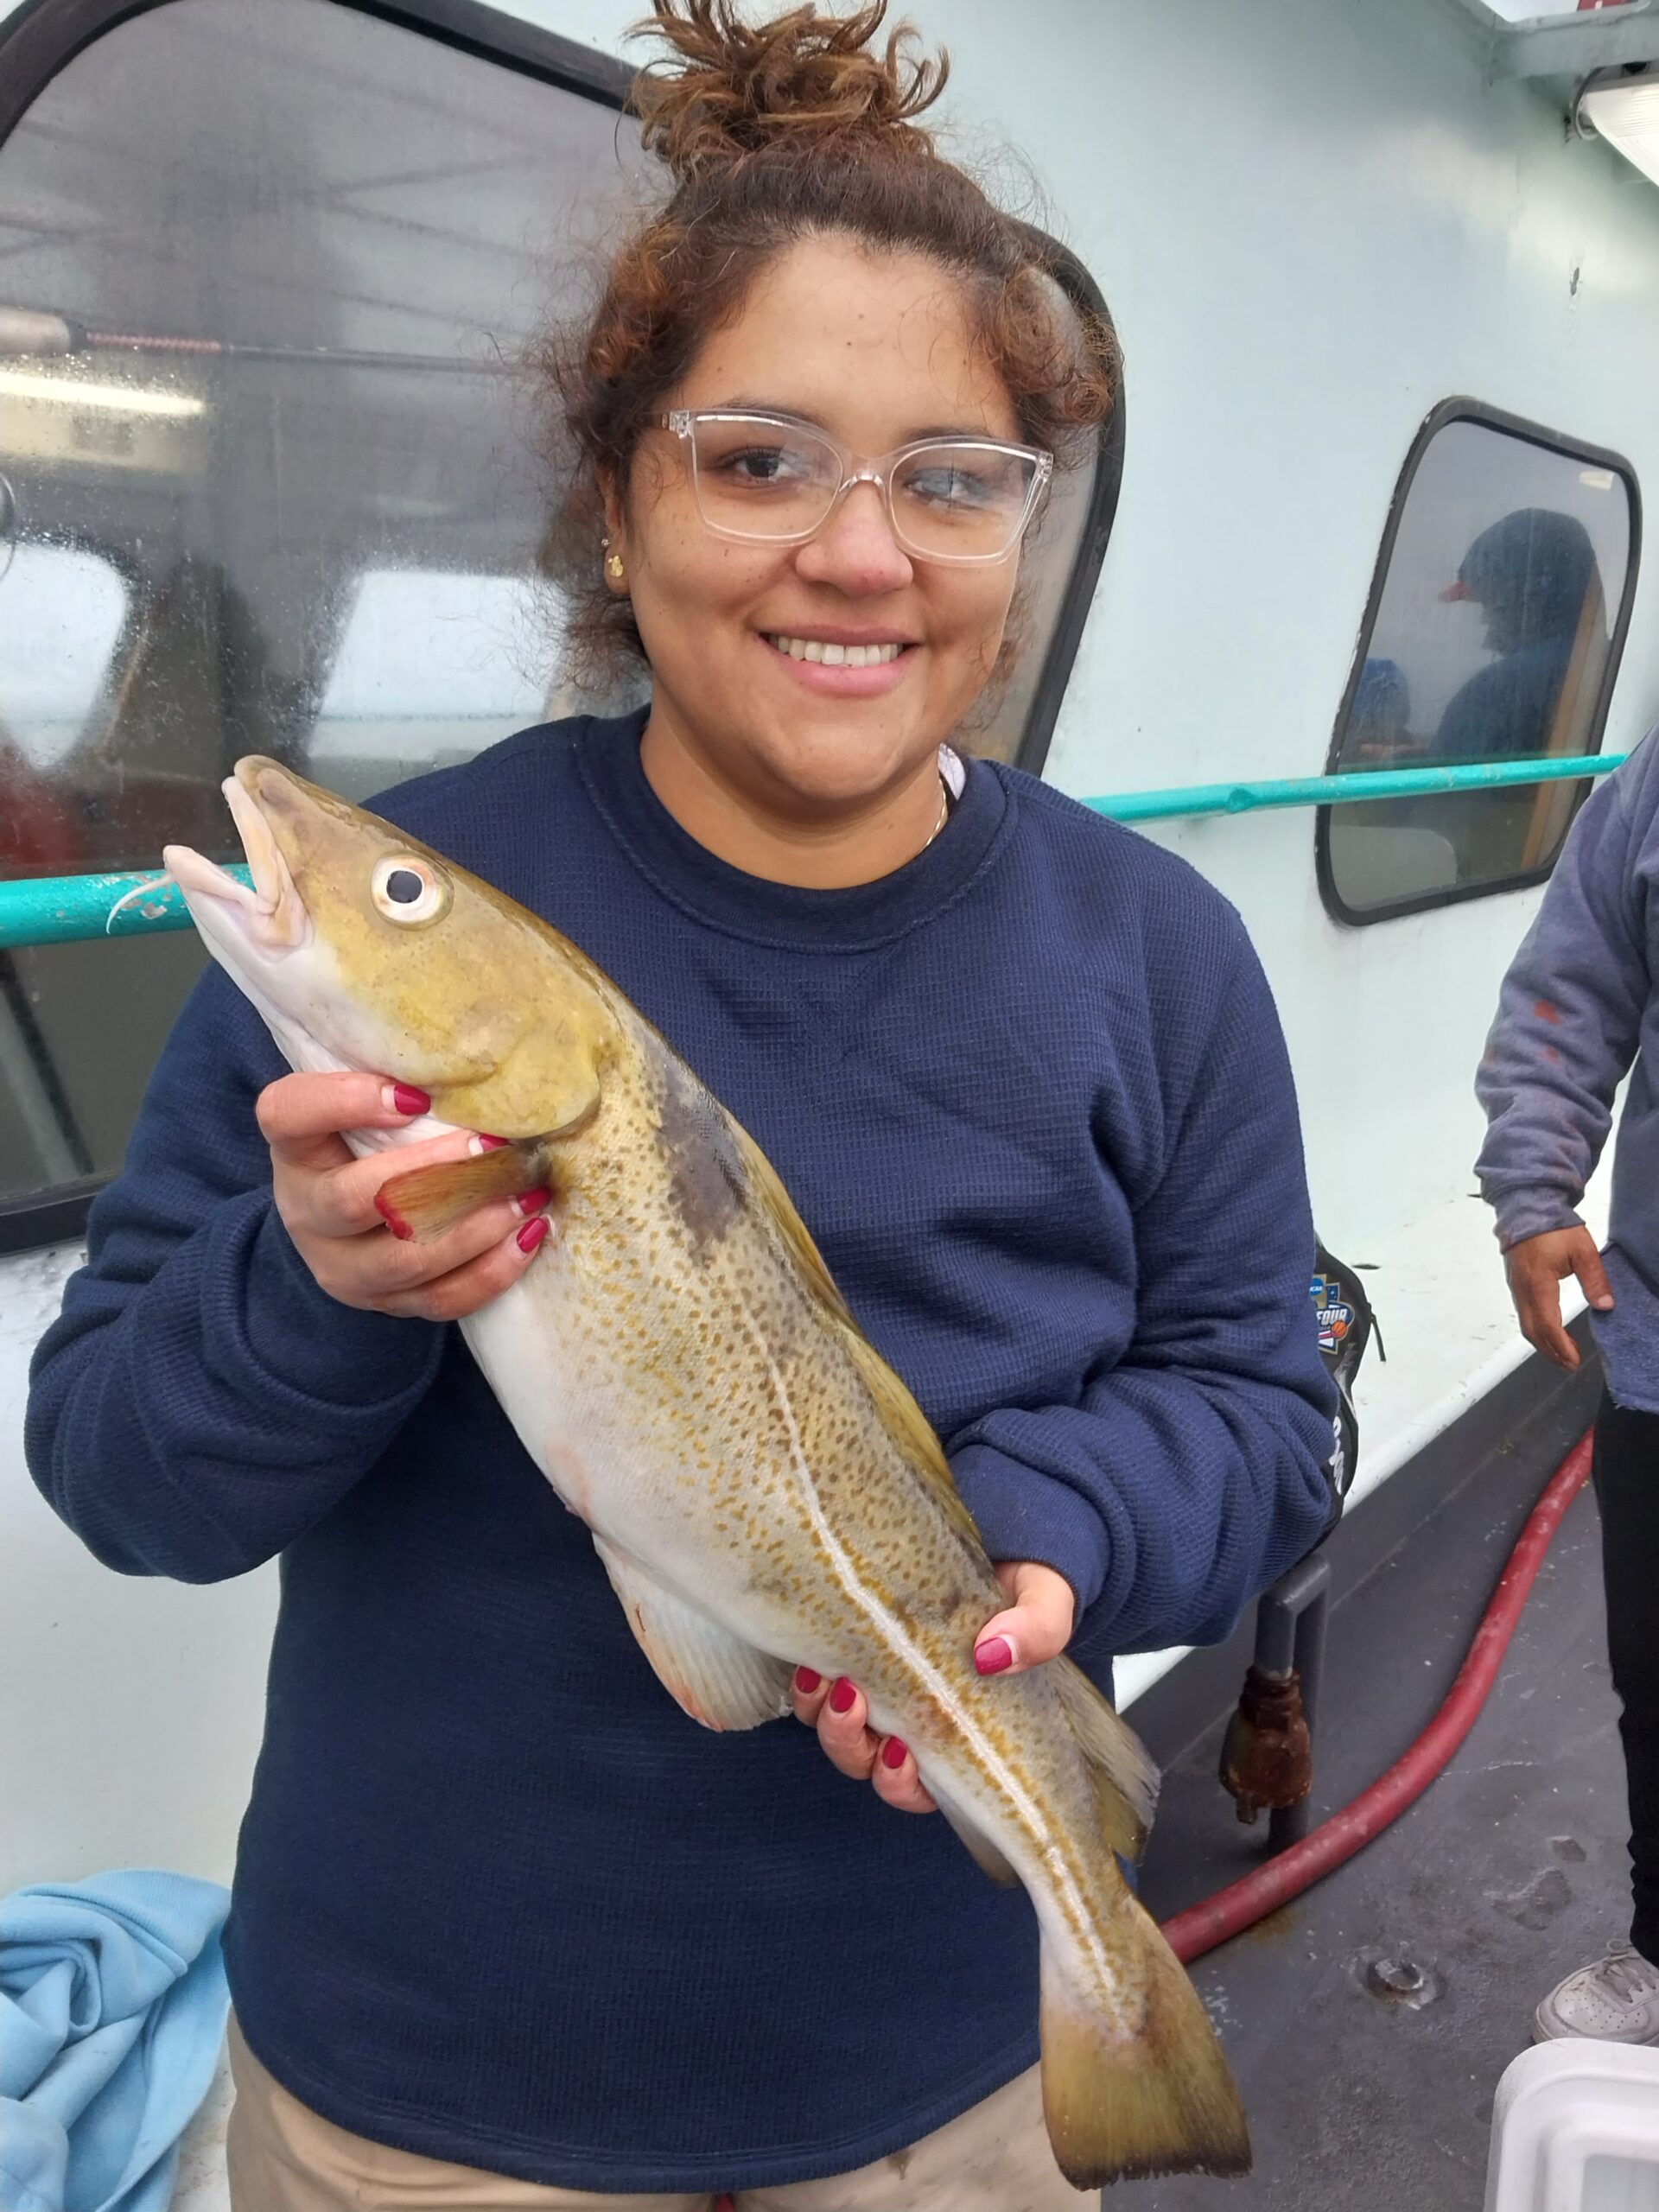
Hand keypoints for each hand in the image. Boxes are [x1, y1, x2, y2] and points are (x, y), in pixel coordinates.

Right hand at [258, 1070, 552, 1321]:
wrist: (346, 1225)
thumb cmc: (368, 1142)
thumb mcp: (363, 1108)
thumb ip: (396, 1082)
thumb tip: (483, 1054)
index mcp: (294, 1149)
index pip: (288, 1115)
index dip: (346, 1102)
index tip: (415, 1097)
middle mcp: (305, 1212)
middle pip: (356, 1200)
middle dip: (435, 1174)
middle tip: (495, 1149)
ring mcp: (342, 1268)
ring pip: (405, 1258)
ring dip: (475, 1225)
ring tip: (527, 1194)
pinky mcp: (385, 1305)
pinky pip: (440, 1300)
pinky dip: (491, 1271)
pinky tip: (530, 1235)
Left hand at [789, 1561, 1076, 1816]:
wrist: (1006, 1536)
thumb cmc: (1028, 1585)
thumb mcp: (1046, 1604)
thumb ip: (1038, 1630)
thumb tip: (992, 1656)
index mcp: (957, 1725)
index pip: (920, 1786)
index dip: (901, 1784)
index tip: (899, 1753)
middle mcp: (909, 1711)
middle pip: (862, 1760)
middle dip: (849, 1744)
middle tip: (852, 1702)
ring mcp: (874, 1678)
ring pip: (830, 1725)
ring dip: (821, 1714)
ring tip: (826, 1679)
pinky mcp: (848, 1640)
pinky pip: (813, 1680)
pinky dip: (805, 1682)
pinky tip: (809, 1662)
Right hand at [1504, 1224, 1613, 1370]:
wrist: (1527, 1206)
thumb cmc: (1553, 1227)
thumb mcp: (1583, 1251)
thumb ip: (1594, 1279)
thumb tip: (1605, 1305)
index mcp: (1538, 1284)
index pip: (1546, 1325)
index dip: (1560, 1346)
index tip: (1573, 1360)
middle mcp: (1522, 1289)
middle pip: (1531, 1331)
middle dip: (1550, 1351)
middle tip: (1569, 1363)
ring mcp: (1516, 1286)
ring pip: (1524, 1324)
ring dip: (1542, 1342)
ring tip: (1561, 1352)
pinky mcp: (1516, 1282)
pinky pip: (1522, 1313)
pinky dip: (1536, 1328)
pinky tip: (1549, 1329)